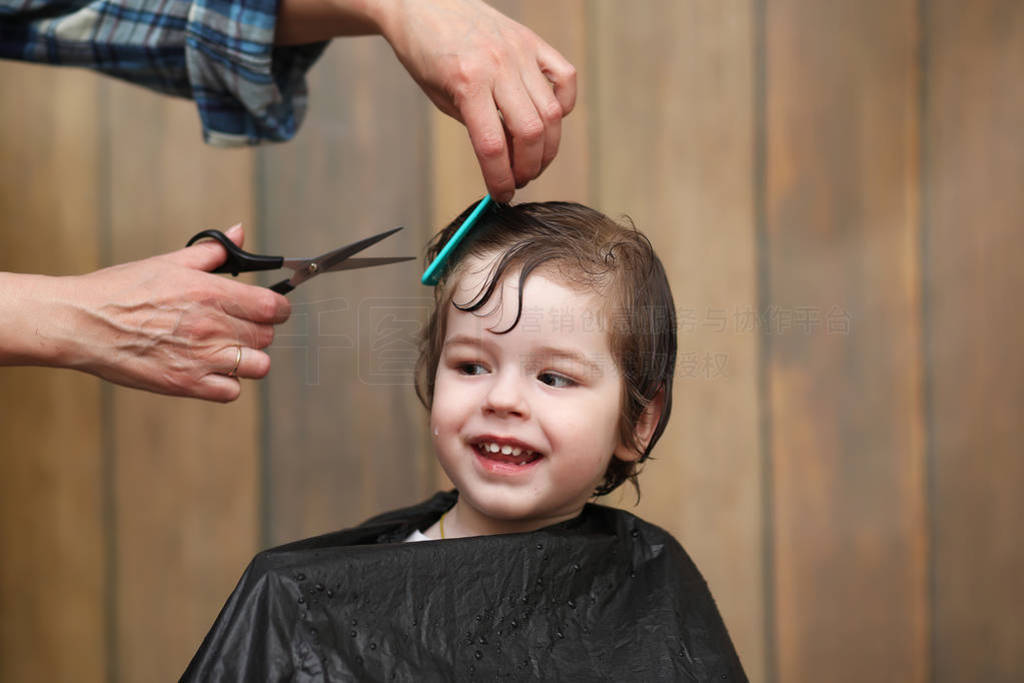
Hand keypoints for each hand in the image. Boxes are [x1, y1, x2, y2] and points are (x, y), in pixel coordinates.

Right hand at [5, 224, 290, 401]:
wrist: (81, 324)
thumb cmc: (120, 292)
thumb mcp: (169, 262)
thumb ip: (212, 252)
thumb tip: (239, 233)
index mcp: (210, 293)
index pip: (273, 306)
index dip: (278, 308)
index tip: (271, 308)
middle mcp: (211, 327)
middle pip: (267, 336)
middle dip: (259, 330)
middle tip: (239, 326)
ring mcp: (201, 358)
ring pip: (257, 365)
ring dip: (249, 358)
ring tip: (228, 350)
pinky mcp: (186, 384)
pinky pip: (231, 391)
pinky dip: (227, 383)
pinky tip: (211, 369)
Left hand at [374, 0, 576, 201]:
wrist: (425, 2)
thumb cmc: (426, 51)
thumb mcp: (441, 96)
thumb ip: (476, 126)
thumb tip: (507, 162)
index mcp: (468, 81)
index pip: (493, 146)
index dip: (501, 179)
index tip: (503, 195)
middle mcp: (499, 65)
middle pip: (531, 133)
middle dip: (529, 167)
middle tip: (519, 179)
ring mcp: (521, 51)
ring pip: (553, 113)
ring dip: (548, 147)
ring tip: (533, 160)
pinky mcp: (533, 41)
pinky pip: (565, 78)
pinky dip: (564, 105)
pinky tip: (548, 119)